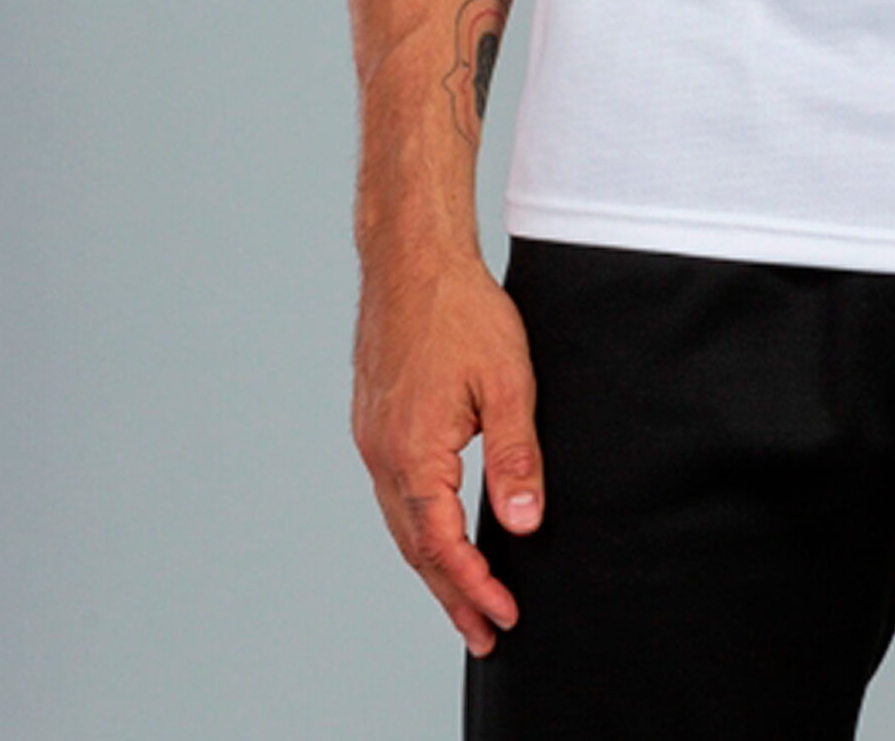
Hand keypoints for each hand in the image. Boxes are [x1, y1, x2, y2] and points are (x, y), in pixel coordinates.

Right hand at [351, 251, 544, 655]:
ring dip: (432, 565)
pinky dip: (417, 526)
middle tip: (484, 634)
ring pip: (400, 523)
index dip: (474, 588)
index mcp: (413, 453)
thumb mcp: (508, 382)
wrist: (412, 259)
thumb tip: (523, 523)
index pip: (442, 546)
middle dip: (451, 594)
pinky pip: (393, 493)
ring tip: (464, 598)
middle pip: (415, 547)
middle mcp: (381, 455)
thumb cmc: (463, 311)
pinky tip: (436, 532)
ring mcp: (371, 439)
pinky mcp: (373, 422)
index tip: (504, 618)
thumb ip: (515, 456)